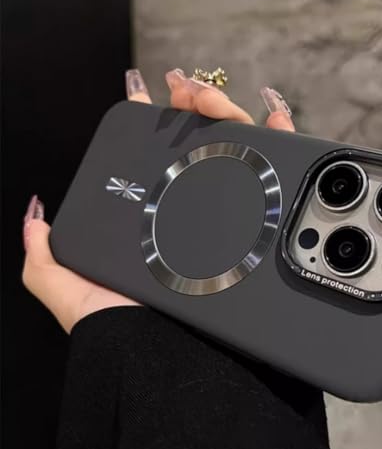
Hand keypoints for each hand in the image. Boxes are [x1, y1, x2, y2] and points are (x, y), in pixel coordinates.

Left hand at [22, 68, 295, 332]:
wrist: (172, 360)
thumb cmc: (124, 330)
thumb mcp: (70, 292)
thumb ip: (43, 259)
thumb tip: (35, 217)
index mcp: (157, 218)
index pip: (157, 157)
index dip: (152, 121)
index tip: (144, 93)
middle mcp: (196, 214)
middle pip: (201, 143)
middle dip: (194, 103)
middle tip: (183, 89)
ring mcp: (232, 217)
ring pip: (239, 148)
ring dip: (227, 109)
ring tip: (207, 95)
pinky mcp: (262, 226)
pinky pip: (277, 173)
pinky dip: (280, 137)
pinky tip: (272, 113)